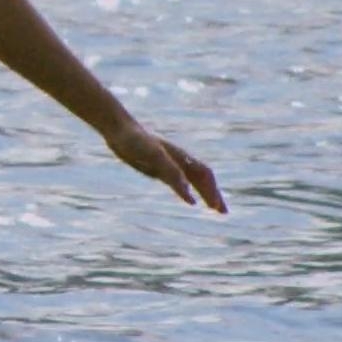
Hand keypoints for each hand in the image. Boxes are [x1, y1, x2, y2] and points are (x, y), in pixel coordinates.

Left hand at [105, 123, 227, 212]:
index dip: (212, 190)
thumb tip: (188, 193)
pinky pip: (179, 181)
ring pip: (193, 180)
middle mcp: (178, 160)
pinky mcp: (157, 166)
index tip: (217, 207)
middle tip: (223, 212)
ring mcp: (168, 163)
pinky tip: (188, 199)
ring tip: (213, 207)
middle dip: (213, 194)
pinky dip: (188, 190)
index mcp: (181, 157)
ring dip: (204, 193)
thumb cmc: (136, 141)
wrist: (118, 129)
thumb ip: (171, 172)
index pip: (204, 175)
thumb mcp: (154, 156)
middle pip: (202, 179)